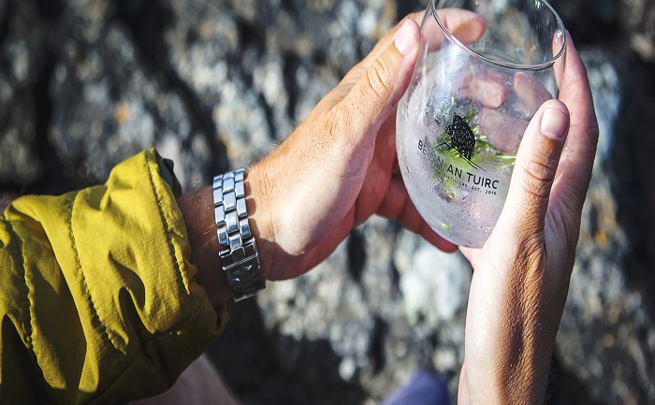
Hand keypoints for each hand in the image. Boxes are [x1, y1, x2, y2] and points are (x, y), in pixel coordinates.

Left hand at [247, 10, 486, 280]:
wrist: (267, 235)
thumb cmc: (300, 180)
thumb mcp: (345, 132)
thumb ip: (379, 87)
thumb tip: (413, 33)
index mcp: (363, 97)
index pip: (406, 47)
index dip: (442, 31)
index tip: (481, 29)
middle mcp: (371, 122)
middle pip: (425, 99)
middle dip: (464, 97)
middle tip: (502, 102)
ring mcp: (372, 159)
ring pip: (424, 152)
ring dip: (455, 159)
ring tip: (490, 168)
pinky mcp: (371, 193)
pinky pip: (409, 200)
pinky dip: (430, 215)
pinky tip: (451, 235)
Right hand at [457, 33, 598, 403]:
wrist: (503, 365)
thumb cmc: (512, 311)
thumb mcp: (521, 237)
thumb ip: (537, 178)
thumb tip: (556, 114)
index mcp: (564, 202)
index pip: (581, 128)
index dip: (576, 81)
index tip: (562, 44)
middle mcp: (555, 209)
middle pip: (562, 140)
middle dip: (552, 96)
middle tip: (525, 66)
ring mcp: (534, 226)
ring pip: (534, 165)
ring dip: (524, 130)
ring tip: (496, 106)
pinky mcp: (511, 244)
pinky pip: (508, 194)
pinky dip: (495, 170)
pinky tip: (468, 169)